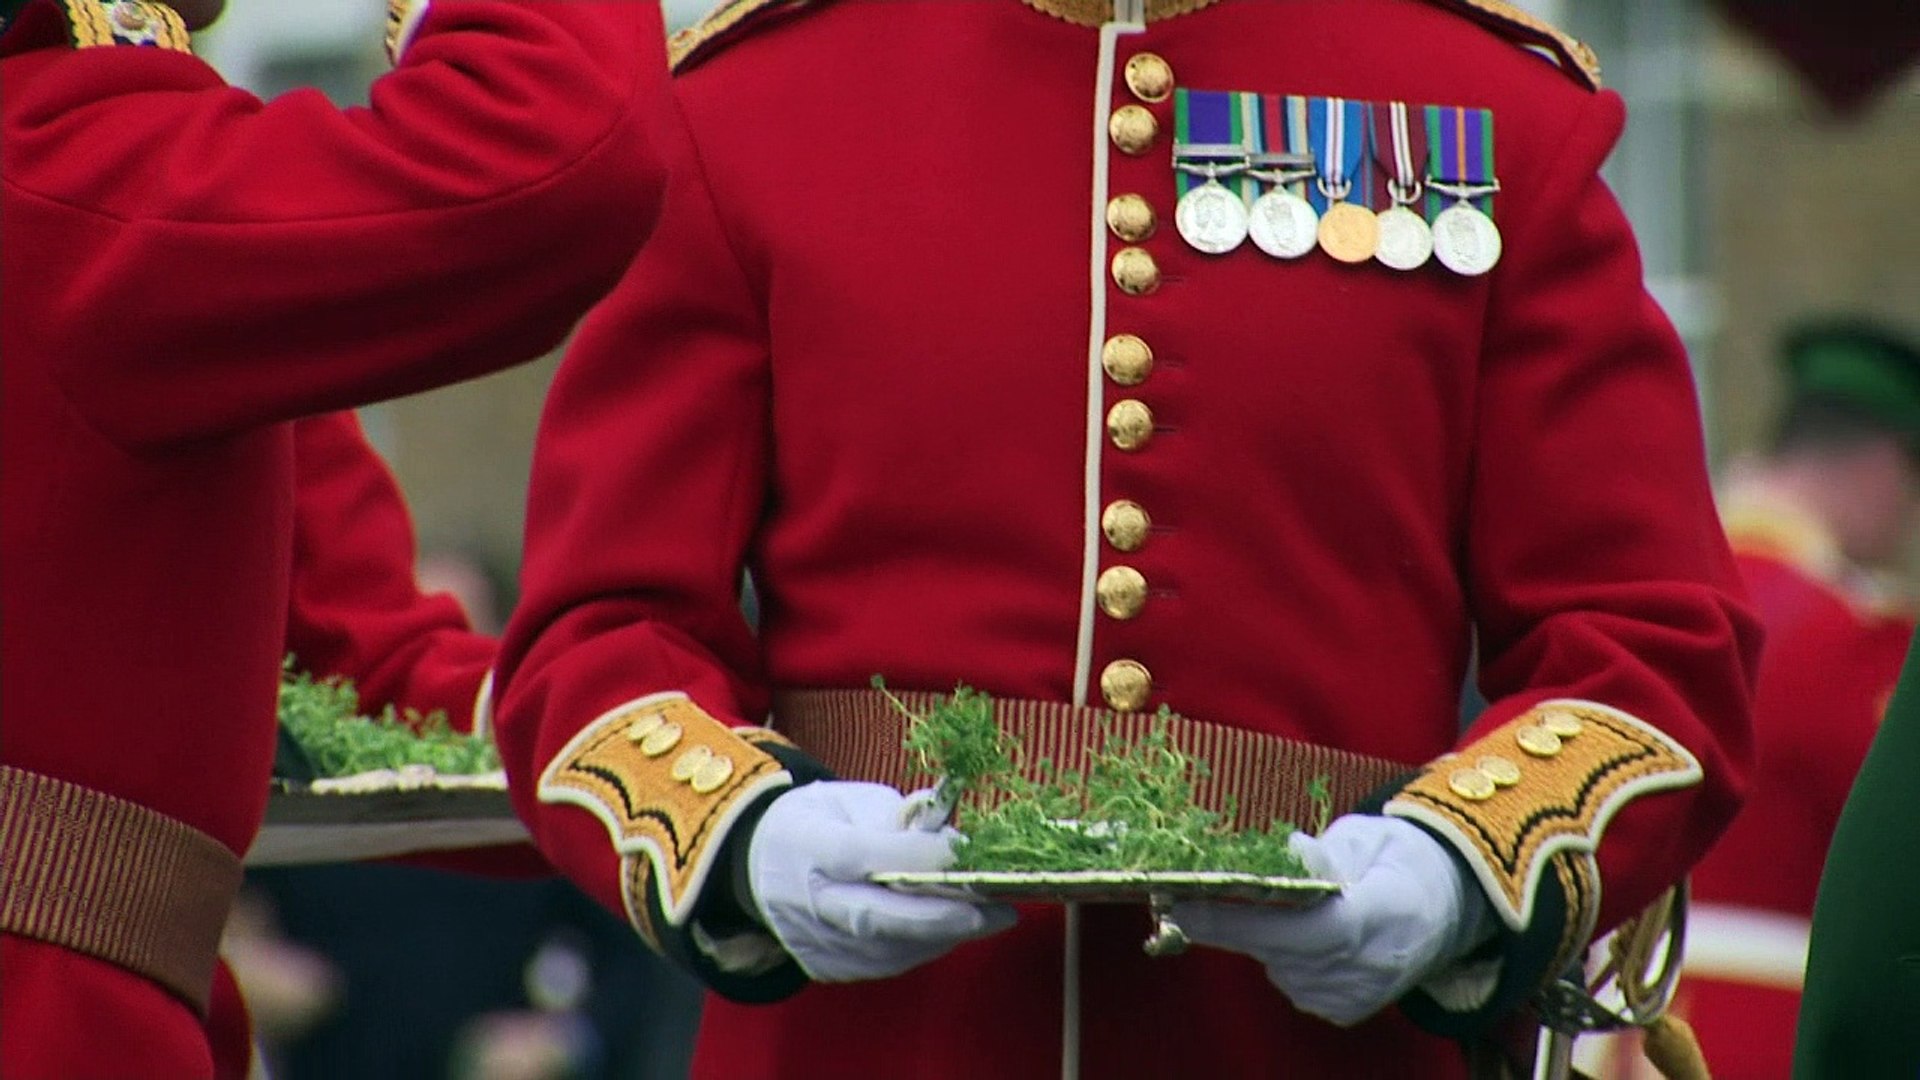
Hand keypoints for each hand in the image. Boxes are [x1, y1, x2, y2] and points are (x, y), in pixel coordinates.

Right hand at [747, 781, 1015, 981]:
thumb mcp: (852, 800)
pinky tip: (951, 927)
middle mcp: (809, 902)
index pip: (868, 857)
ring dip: (946, 934)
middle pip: (881, 918)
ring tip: (989, 914)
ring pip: (893, 949)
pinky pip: (888, 963)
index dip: (922, 858)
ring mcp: (817, 942)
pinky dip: (925, 946)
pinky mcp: (828, 968)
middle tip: (1000, 909)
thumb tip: (954, 839)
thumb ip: (900, 818)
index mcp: (811, 847)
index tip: (970, 851)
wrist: (758, 866)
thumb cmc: (817, 823)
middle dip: (946, 916)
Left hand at [1172, 814, 1491, 1025]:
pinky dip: (1279, 957)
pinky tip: (1293, 932)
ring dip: (1255, 939)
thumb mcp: (1369, 837)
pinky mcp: (1347, 1010)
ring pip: (1280, 969)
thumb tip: (1287, 854)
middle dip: (1224, 927)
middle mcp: (1376, 964)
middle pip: (1284, 953)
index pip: (1310, 928)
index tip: (1189, 905)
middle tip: (1177, 899)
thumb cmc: (1399, 859)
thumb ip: (1327, 850)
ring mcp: (1362, 994)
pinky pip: (1292, 983)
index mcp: (1388, 911)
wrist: (1444, 907)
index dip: (1246, 923)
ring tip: (1251, 904)